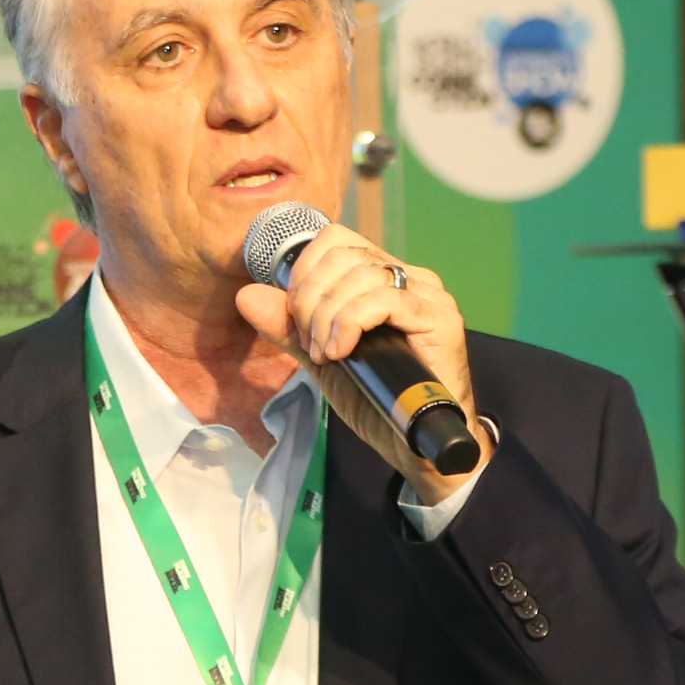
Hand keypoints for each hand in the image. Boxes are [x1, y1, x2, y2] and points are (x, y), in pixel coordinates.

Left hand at [233, 227, 486, 501]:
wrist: (416, 444)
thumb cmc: (378, 400)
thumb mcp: (322, 359)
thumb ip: (288, 328)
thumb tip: (246, 295)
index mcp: (382, 277)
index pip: (335, 240)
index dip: (304, 272)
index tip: (297, 321)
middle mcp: (408, 276)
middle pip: (342, 255)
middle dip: (310, 299)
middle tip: (310, 344)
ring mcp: (426, 293)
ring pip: (360, 274)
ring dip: (328, 316)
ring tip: (327, 355)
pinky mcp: (439, 316)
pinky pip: (385, 299)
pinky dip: (351, 322)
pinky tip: (343, 351)